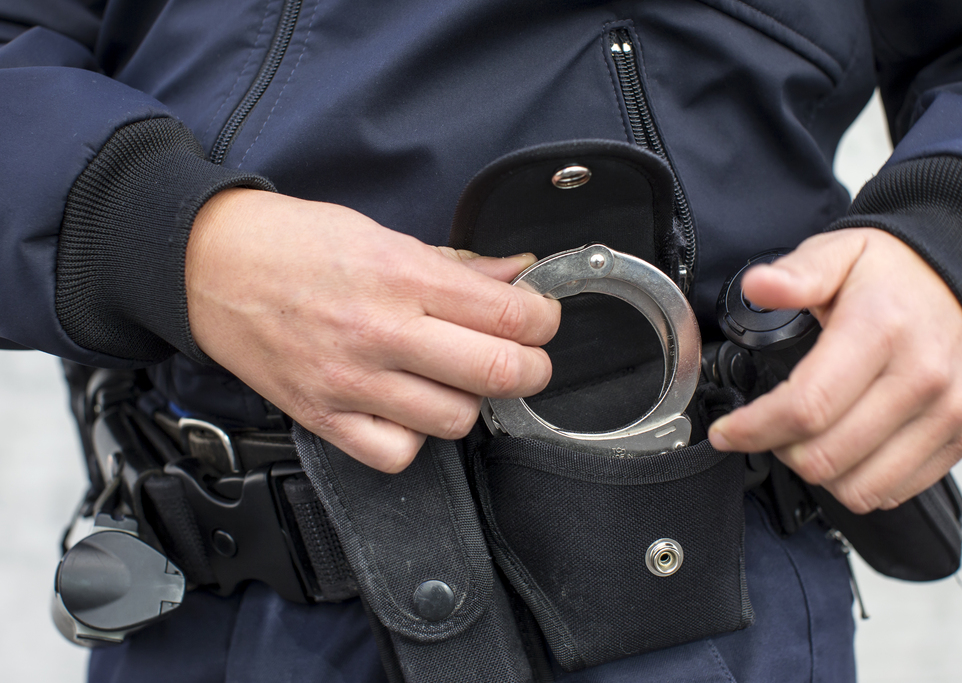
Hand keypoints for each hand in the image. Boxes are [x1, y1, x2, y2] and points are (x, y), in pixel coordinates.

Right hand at [185, 188, 559, 472]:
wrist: (208, 266)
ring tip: (455, 379)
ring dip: (470, 401)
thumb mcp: (381, 234)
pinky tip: (407, 407)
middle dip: (531, 369)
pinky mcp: (322, 418)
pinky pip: (397, 453)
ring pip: (455, 420)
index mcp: (402, 276)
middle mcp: (381, 333)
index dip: (544, 320)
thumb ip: (455, 265)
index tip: (541, 319)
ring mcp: (350, 382)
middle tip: (524, 358)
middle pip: (497, 373)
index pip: (510, 315)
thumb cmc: (294, 243)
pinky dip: (415, 437)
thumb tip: (517, 274)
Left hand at [708, 228, 961, 512]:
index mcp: (881, 330)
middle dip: (777, 450)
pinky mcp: (961, 438)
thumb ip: (797, 273)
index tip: (726, 431)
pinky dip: (857, 483)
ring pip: (858, 487)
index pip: (807, 406)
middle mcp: (920, 377)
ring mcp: (946, 413)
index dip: (754, 429)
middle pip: (825, 455)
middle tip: (765, 429)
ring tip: (803, 439)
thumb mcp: (840, 253)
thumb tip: (757, 285)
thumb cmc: (894, 274)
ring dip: (816, 473)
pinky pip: (893, 492)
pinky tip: (843, 449)